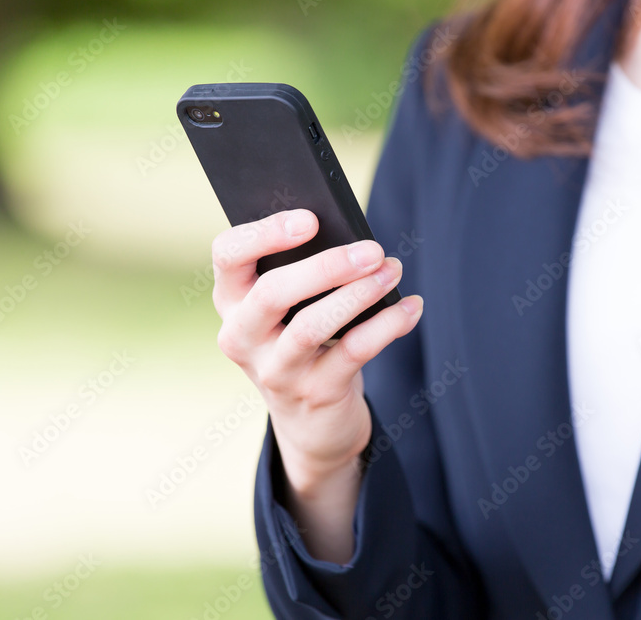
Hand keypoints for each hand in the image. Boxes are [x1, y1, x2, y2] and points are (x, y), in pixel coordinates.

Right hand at [211, 209, 423, 492]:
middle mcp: (242, 336)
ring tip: (393, 271)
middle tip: (373, 249)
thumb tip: (355, 240)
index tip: (311, 219)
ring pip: (311, 325)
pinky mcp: (315, 393)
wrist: (311, 422)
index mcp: (232, 300)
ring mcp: (276, 370)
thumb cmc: (304, 342)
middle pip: (272, 292)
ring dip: (359, 294)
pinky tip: (412, 307)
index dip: (265, 233)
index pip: (228, 255)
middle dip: (327, 265)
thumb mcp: (291, 309)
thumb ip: (306, 272)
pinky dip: (388, 324)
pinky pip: (354, 352)